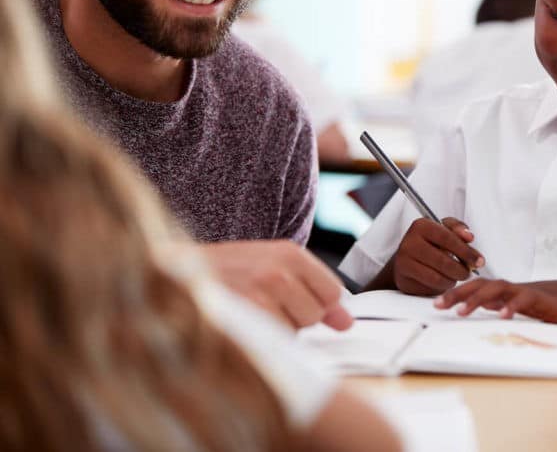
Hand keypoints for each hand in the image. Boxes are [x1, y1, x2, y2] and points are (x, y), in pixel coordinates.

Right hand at [202, 240, 351, 330]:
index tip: (292, 301)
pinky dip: (258, 341)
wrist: (170, 275)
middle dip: (295, 318)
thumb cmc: (226, 272)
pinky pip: (270, 342)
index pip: (333, 293)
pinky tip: (240, 324)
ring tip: (248, 313)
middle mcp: (278, 271)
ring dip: (275, 330)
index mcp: (289, 254)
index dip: (316, 304)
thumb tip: (346, 322)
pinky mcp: (243, 318)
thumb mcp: (272, 269)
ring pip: (293, 332)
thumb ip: (313, 292)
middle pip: (315, 315)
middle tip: (262, 304)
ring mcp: (260, 295)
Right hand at [391, 217, 483, 295]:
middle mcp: (409, 242)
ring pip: (437, 277)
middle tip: (469, 272)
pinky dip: (442, 286)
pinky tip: (445, 280)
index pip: (448, 239)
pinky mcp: (404, 279)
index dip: (466, 251)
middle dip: (462, 269)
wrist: (407, 260)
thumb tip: (468, 237)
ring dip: (453, 279)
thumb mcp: (444, 230)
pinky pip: (430, 286)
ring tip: (457, 275)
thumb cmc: (430, 243)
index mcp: (421, 225)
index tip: (479, 261)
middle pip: (444, 261)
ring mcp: (404, 262)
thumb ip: (458, 229)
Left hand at [434, 276, 556, 325]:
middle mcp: (520, 288)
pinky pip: (526, 301)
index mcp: (516, 291)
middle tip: (437, 305)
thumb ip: (515, 305)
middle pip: (483, 285)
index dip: (459, 294)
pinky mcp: (548, 301)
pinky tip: (501, 317)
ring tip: (461, 313)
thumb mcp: (537, 307)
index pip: (481, 288)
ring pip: (499, 289)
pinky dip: (512, 307)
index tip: (438, 302)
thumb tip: (493, 309)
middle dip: (458, 294)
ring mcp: (533, 292)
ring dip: (478, 300)